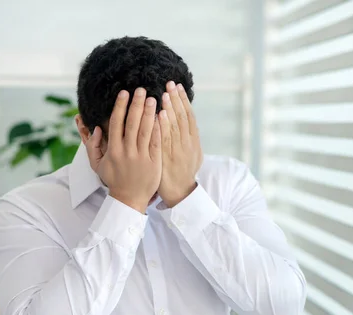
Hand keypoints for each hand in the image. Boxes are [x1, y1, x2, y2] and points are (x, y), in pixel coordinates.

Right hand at [85, 88, 161, 213]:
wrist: (129, 199)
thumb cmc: (114, 180)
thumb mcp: (97, 165)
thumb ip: (93, 147)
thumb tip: (95, 128)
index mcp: (113, 150)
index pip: (116, 123)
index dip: (121, 106)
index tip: (124, 93)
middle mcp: (126, 152)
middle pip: (132, 123)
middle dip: (136, 105)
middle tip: (141, 89)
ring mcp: (141, 157)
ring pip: (145, 131)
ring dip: (149, 113)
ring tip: (154, 98)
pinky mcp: (154, 162)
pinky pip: (156, 142)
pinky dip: (158, 129)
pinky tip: (162, 116)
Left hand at [157, 81, 202, 207]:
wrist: (180, 192)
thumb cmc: (184, 172)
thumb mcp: (194, 154)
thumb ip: (190, 138)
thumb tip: (189, 121)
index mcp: (194, 141)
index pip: (189, 116)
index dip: (184, 100)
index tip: (178, 87)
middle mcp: (187, 144)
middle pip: (182, 117)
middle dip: (176, 99)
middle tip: (170, 84)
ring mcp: (177, 151)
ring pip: (174, 126)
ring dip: (169, 109)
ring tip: (164, 94)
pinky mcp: (167, 158)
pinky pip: (164, 139)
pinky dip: (162, 126)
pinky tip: (158, 114)